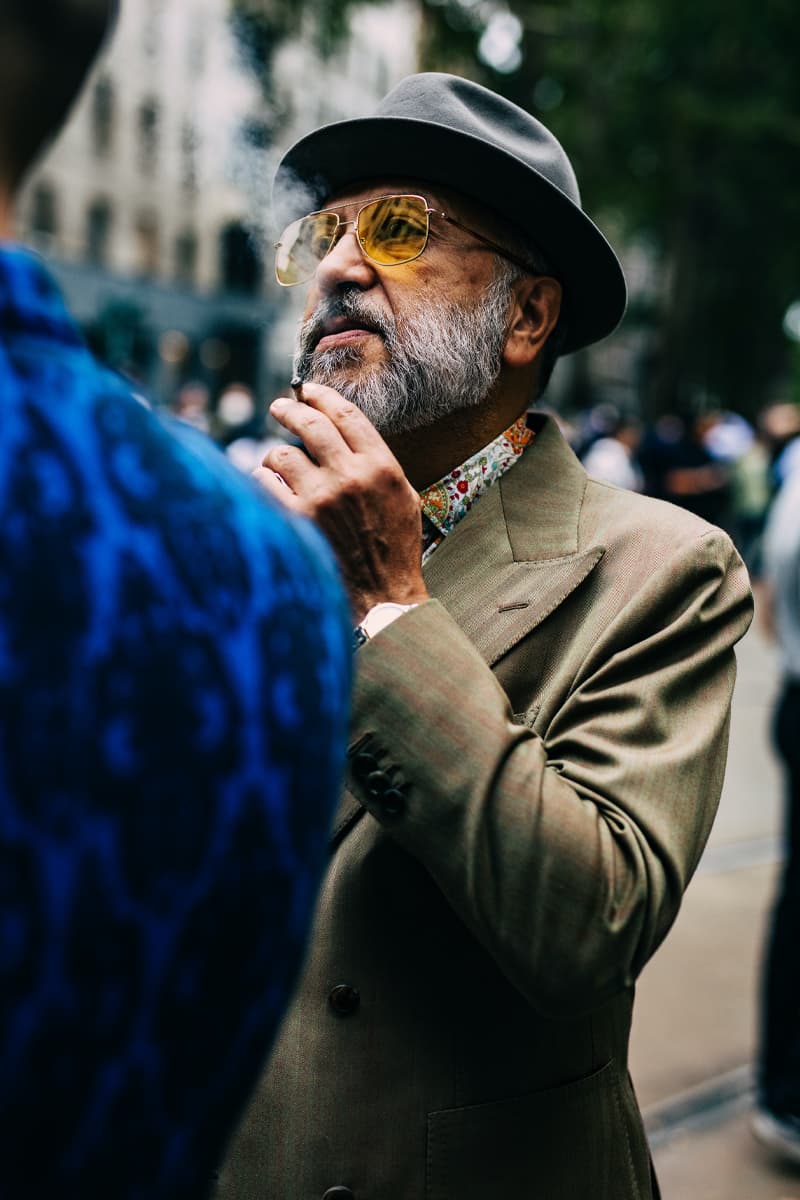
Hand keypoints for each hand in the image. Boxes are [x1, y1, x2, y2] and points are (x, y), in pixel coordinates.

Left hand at [253, 383, 429, 622]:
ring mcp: (321, 498)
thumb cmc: (394, 549)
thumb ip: (376, 463)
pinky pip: (264, 485)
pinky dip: (264, 485)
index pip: (345, 415)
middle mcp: (350, 476)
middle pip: (309, 424)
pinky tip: (269, 492)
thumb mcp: (404, 497)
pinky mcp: (296, 520)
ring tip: (276, 465)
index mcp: (381, 466)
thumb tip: (342, 431)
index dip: (321, 396)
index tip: (308, 391)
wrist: (382, 597)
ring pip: (280, 454)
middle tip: (279, 408)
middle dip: (289, 410)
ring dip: (274, 457)